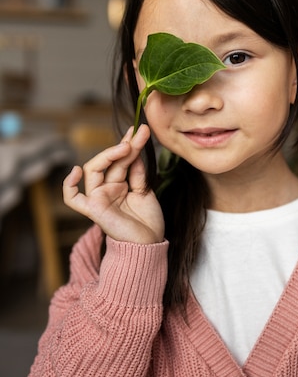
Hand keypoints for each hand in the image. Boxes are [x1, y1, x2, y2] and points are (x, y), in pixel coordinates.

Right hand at [63, 125, 164, 243]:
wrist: (150, 245)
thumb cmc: (148, 222)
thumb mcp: (145, 191)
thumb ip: (137, 172)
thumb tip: (133, 149)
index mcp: (119, 184)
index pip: (120, 160)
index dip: (129, 144)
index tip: (140, 131)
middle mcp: (107, 189)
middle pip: (109, 162)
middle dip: (123, 147)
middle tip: (137, 135)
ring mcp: (99, 198)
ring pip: (94, 170)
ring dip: (109, 155)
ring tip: (126, 146)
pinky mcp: (93, 210)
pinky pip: (73, 199)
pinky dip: (69, 186)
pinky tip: (76, 171)